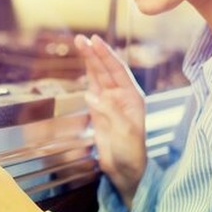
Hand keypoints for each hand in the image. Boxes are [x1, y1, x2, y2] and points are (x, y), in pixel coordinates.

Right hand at [75, 34, 146, 208]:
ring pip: (98, 76)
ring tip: (79, 44)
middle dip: (94, 53)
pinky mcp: (99, 110)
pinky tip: (83, 64)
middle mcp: (121, 96)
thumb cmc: (132, 154)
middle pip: (106, 69)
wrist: (126, 172)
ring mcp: (109, 102)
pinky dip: (87, 75)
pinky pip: (92, 88)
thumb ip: (110, 112)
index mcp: (132, 98)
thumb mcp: (125, 133)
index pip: (117, 71)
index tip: (95, 41)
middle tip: (81, 38)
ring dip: (89, 61)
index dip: (106, 55)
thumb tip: (91, 95)